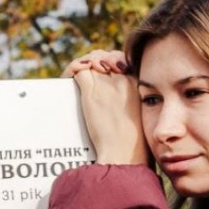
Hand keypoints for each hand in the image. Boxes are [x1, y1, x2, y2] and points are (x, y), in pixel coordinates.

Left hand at [63, 50, 148, 165]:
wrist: (125, 152)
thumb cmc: (134, 141)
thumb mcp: (139, 114)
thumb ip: (131, 101)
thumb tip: (120, 101)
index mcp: (138, 82)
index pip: (122, 58)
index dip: (111, 61)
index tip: (106, 70)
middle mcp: (123, 78)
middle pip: (105, 56)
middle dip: (96, 60)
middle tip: (90, 70)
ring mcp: (106, 83)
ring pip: (90, 60)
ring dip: (83, 64)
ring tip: (79, 72)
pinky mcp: (91, 91)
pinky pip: (77, 70)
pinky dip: (71, 71)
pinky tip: (69, 79)